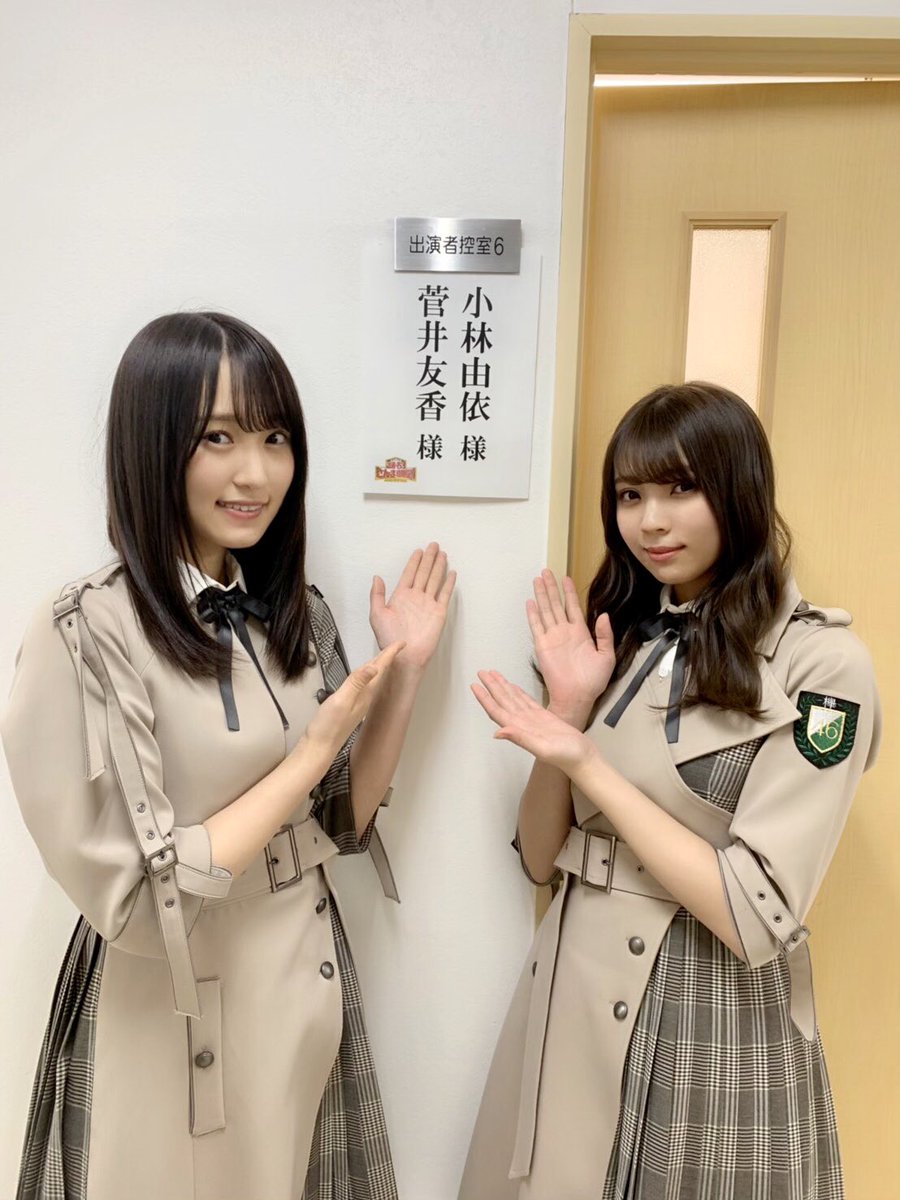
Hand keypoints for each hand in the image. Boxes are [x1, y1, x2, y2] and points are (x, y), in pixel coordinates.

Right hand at [302, 641, 404, 758]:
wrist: (319, 747)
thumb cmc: (328, 726)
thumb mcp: (341, 699)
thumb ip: (356, 682)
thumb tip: (373, 667)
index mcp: (365, 693)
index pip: (381, 669)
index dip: (390, 654)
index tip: (401, 643)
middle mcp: (365, 698)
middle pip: (379, 673)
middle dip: (387, 658)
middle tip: (395, 647)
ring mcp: (358, 703)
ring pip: (373, 680)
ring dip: (378, 667)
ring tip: (383, 657)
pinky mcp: (350, 707)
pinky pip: (364, 686)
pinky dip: (366, 677)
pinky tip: (364, 677)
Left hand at [369, 542, 455, 670]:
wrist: (405, 655)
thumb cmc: (389, 638)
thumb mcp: (376, 615)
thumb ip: (377, 595)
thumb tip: (377, 577)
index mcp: (401, 596)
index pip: (409, 574)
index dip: (414, 562)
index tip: (418, 550)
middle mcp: (416, 597)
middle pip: (423, 573)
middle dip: (429, 559)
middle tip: (434, 545)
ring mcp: (428, 604)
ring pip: (434, 580)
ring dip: (438, 567)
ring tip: (443, 554)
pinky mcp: (439, 612)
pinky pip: (445, 594)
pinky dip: (449, 584)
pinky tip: (452, 573)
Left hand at [472, 669, 597, 775]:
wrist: (582, 758)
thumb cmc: (565, 756)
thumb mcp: (542, 748)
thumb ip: (520, 739)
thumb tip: (497, 732)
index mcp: (519, 728)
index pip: (496, 710)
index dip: (485, 698)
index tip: (475, 685)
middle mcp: (522, 723)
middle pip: (502, 701)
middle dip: (491, 687)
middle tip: (481, 672)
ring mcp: (532, 720)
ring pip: (513, 699)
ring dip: (502, 687)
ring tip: (493, 675)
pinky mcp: (543, 717)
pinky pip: (527, 701)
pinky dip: (518, 692)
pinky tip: (513, 687)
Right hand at [527, 570, 614, 722]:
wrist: (577, 697)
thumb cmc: (592, 682)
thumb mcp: (607, 656)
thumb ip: (605, 635)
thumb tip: (603, 616)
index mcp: (581, 633)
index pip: (573, 607)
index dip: (569, 592)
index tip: (565, 578)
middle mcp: (565, 632)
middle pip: (556, 604)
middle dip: (551, 588)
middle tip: (546, 572)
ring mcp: (552, 638)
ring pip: (546, 611)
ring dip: (541, 595)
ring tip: (537, 580)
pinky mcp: (542, 646)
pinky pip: (536, 626)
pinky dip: (533, 614)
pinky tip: (530, 603)